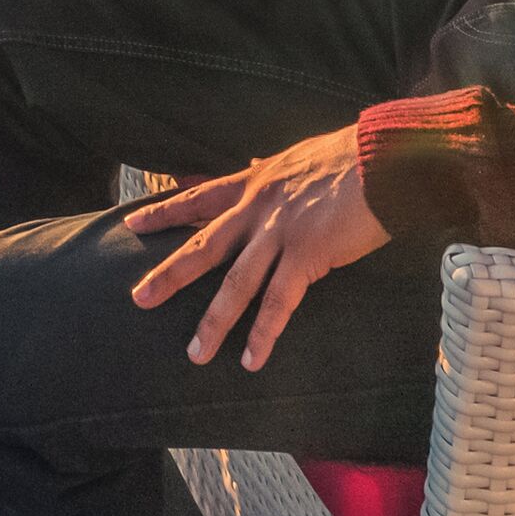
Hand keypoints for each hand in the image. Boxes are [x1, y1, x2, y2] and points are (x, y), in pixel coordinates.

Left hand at [123, 126, 391, 371]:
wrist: (382, 158)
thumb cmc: (351, 156)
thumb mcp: (298, 156)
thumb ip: (272, 168)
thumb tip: (256, 160)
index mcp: (255, 181)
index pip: (199, 197)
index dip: (165, 211)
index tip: (133, 223)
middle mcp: (258, 208)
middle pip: (204, 245)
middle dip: (169, 274)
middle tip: (138, 298)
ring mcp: (279, 233)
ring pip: (235, 284)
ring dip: (213, 321)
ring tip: (195, 354)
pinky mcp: (307, 254)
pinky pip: (279, 302)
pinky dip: (263, 333)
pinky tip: (251, 360)